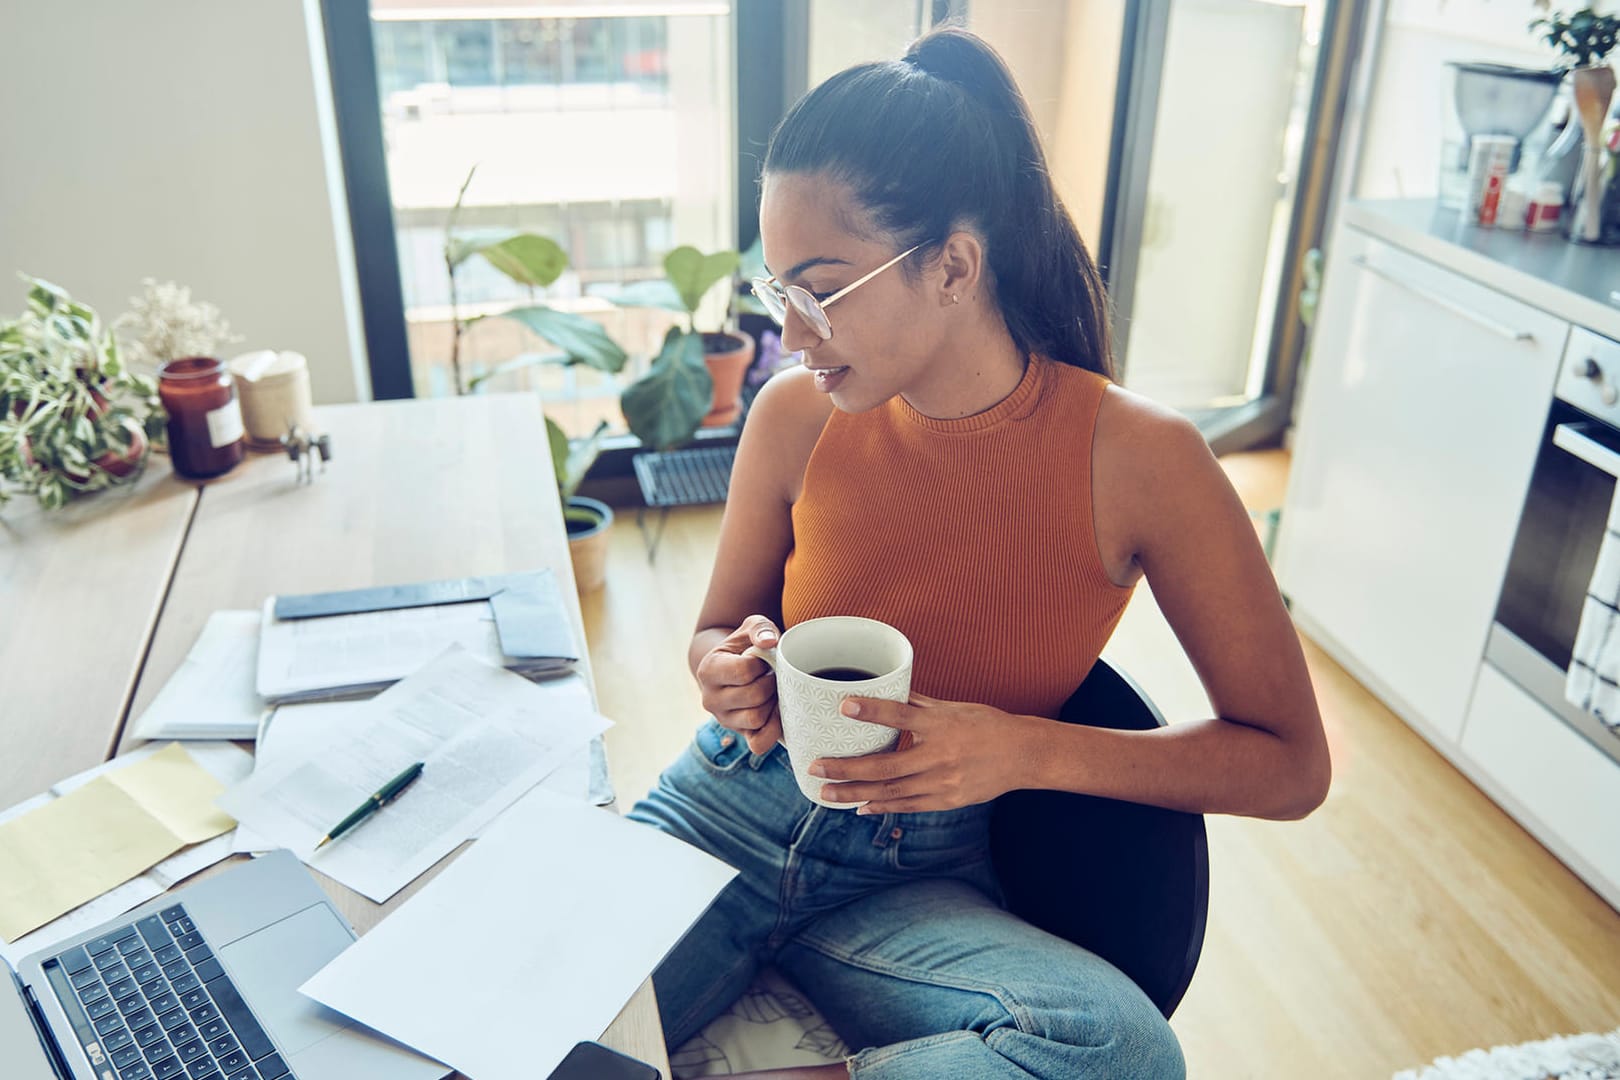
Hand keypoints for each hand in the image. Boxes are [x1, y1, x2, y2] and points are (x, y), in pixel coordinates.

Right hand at [694, 615, 782, 753]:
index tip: (763, 659)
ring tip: (773, 690)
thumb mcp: (751, 628)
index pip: (743, 671)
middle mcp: (710, 699)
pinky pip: (758, 743)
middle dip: (771, 683)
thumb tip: (769, 642)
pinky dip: (773, 730)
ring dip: (772, 704)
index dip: (763, 664)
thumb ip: (760, 629)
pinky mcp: (739, 735)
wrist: (735, 666)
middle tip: (773, 676)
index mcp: (709, 670)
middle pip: (753, 696)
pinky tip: (777, 712)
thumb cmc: (746, 645)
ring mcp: (724, 720)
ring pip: (756, 719)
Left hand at [812, 693, 1034, 813]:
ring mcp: (943, 782)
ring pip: (891, 791)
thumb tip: (883, 691)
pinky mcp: (947, 800)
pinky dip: (881, 806)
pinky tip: (859, 806)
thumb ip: (917, 704)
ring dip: (855, 793)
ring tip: (826, 793)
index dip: (873, 711)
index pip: (901, 716)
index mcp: (941, 725)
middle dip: (846, 769)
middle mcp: (940, 755)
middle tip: (815, 768)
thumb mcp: (952, 708)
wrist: (1023, 755)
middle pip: (886, 766)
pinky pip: (908, 806)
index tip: (844, 706)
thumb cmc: (985, 724)